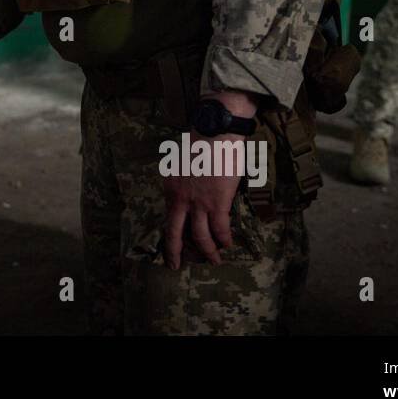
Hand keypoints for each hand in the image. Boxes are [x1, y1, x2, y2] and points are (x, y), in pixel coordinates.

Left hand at [161, 133, 244, 269]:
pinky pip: (220, 229)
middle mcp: (180, 199)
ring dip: (208, 251)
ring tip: (214, 261)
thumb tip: (192, 192)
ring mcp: (198, 203)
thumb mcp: (180, 163)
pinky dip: (224, 239)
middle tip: (175, 265)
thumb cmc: (200, 142)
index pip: (168, 216)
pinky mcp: (217, 203)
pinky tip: (228, 244)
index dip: (171, 232)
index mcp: (170, 188)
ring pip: (201, 236)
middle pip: (175, 233)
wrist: (214, 133)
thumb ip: (183, 181)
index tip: (172, 243)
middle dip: (175, 252)